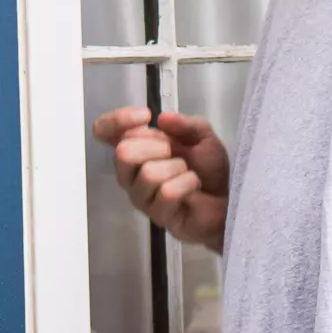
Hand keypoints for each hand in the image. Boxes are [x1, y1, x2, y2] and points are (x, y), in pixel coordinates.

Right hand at [91, 104, 229, 251]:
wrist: (228, 199)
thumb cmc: (209, 168)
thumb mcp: (202, 135)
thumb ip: (185, 123)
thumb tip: (163, 118)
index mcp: (134, 148)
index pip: (104, 131)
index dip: (117, 121)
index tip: (145, 116)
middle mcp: (130, 173)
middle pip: (122, 152)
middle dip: (155, 145)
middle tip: (172, 151)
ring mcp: (141, 197)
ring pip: (148, 173)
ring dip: (176, 167)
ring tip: (187, 172)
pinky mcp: (158, 216)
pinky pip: (167, 192)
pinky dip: (187, 183)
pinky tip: (193, 186)